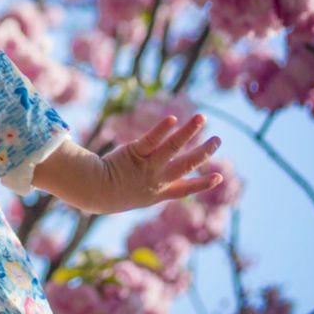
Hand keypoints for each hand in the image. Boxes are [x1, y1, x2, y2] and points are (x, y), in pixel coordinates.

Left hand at [97, 114, 223, 212]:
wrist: (94, 190)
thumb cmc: (110, 193)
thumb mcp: (133, 196)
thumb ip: (146, 189)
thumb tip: (149, 186)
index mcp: (158, 192)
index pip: (186, 189)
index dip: (203, 184)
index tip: (219, 176)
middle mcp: (157, 179)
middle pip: (186, 165)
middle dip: (204, 152)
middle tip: (217, 140)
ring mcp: (148, 166)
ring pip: (173, 147)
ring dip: (189, 131)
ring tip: (202, 117)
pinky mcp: (134, 152)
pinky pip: (151, 139)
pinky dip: (163, 128)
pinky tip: (173, 118)